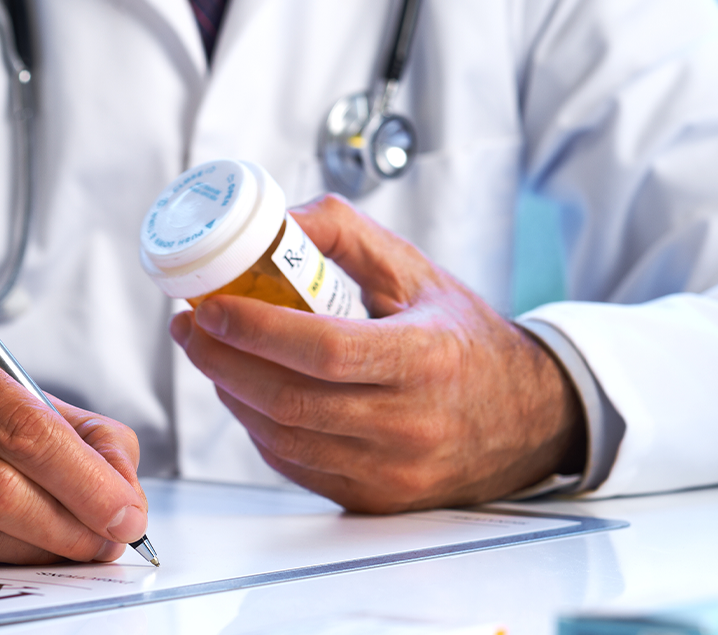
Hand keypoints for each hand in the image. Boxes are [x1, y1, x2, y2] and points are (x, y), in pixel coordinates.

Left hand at [170, 195, 584, 512]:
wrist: (526, 420)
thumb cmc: (465, 340)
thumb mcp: (419, 272)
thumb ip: (348, 235)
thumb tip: (278, 219)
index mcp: (425, 358)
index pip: (322, 350)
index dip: (254, 329)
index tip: (209, 307)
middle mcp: (409, 423)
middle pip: (288, 400)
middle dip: (221, 360)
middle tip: (191, 327)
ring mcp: (390, 470)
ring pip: (282, 437)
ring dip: (232, 393)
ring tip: (211, 353)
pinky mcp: (373, 498)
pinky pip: (296, 464)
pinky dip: (259, 427)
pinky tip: (247, 393)